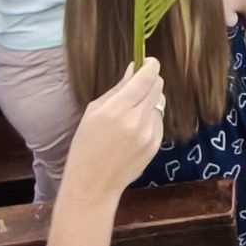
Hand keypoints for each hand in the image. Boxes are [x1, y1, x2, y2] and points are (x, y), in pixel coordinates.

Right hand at [68, 58, 166, 198]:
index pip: (145, 77)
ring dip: (149, 100)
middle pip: (157, 86)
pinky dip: (150, 118)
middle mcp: (137, 120)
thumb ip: (117, 89)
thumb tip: (134, 69)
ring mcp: (149, 134)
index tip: (148, 61)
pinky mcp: (156, 145)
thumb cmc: (86, 145)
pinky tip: (134, 130)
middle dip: (150, 80)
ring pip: (159, 103)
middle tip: (139, 84)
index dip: (150, 65)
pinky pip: (158, 120)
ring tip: (130, 114)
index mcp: (117, 109)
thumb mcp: (93, 112)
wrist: (93, 184)